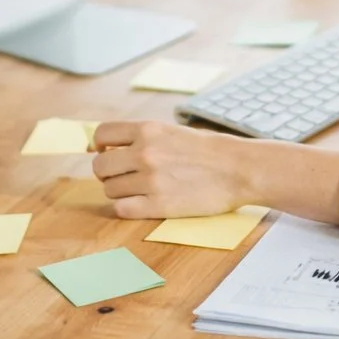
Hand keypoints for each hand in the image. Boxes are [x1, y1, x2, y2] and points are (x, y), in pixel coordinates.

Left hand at [90, 120, 252, 218]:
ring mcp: (150, 180)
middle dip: (108, 172)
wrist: (238, 169)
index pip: (102, 134)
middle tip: (123, 175)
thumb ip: (143, 138)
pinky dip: (127, 207)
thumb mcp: (173, 131)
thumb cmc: (209, 150)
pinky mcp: (158, 205)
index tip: (106, 152)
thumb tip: (107, 147)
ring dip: (120, 191)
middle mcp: (145, 153)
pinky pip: (121, 209)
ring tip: (140, 189)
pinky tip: (142, 203)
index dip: (99, 145)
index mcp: (148, 130)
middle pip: (100, 166)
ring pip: (110, 189)